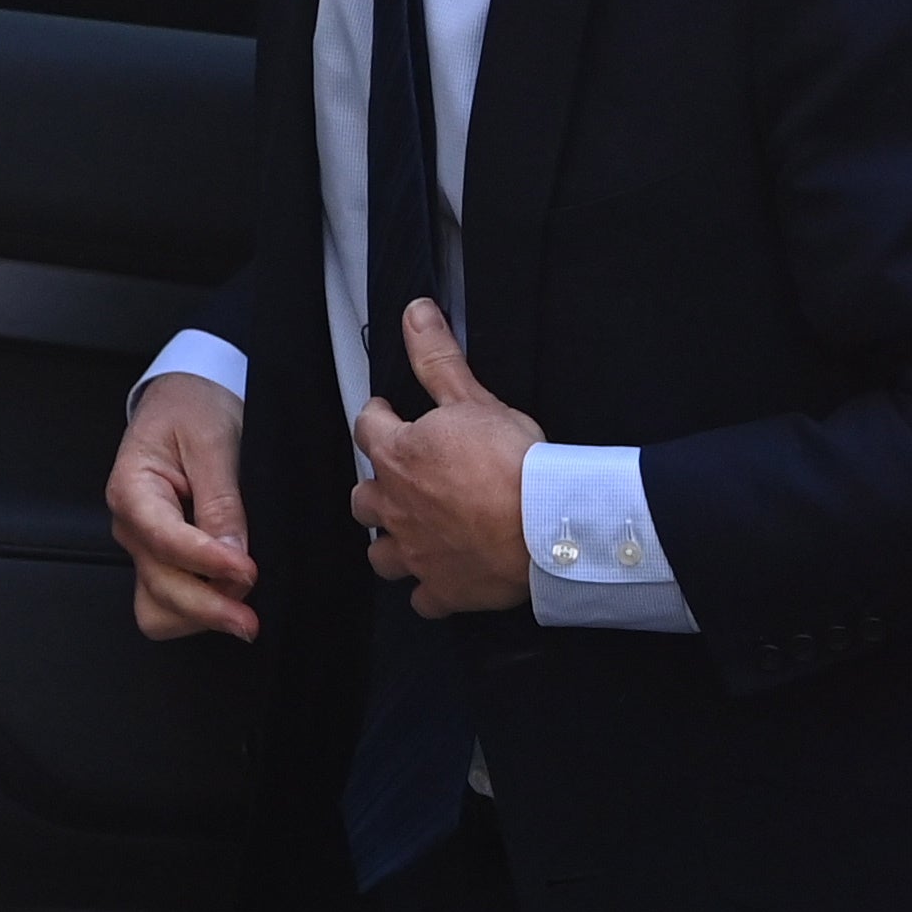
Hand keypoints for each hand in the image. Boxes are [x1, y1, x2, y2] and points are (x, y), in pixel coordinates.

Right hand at [107, 371, 259, 641]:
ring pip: (159, 605)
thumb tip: (232, 554)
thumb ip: (220, 499)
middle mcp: (131, 525)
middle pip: (160, 585)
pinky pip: (169, 601)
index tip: (246, 571)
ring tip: (242, 608)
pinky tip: (227, 599)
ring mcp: (144, 545)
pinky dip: (198, 611)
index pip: (165, 540)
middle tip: (251, 618)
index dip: (206, 562)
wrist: (185, 396)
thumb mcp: (212, 441)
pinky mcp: (161, 557)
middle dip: (206, 606)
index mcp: (131, 488)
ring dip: (200, 615)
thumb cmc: (192, 406)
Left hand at [348, 299, 543, 616]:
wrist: (549, 526)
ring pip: (380, 554)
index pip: (367, 428)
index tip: (388, 415)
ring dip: (389, 543)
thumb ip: (437, 357)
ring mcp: (416, 553)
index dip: (378, 418)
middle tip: (399, 480)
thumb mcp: (473, 398)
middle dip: (375, 488)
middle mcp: (395, 507)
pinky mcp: (443, 589)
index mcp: (398, 456)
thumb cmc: (513, 460)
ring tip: (407, 533)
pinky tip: (439, 582)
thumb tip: (414, 312)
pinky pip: (422, 599)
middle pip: (362, 498)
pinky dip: (427, 591)